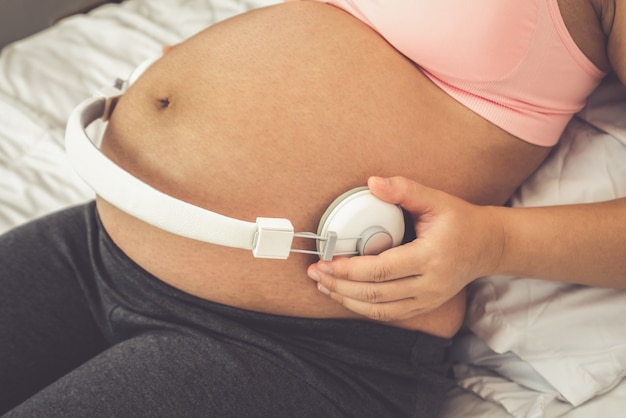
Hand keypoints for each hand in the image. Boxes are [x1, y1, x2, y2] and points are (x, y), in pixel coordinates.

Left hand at [307, 176, 503, 321]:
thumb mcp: (436, 199)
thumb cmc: (460, 221)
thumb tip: (372, 182)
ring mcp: (428, 300)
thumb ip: (404, 189)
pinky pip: (388, 315)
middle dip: (340, 286)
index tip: (326, 261)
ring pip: (379, 310)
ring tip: (323, 286)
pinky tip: (345, 296)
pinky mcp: (424, 306)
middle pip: (375, 295)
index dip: (349, 269)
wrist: (487, 246)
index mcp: (431, 257)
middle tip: (316, 273)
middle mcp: (429, 284)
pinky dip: (363, 308)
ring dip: (347, 300)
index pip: (381, 270)